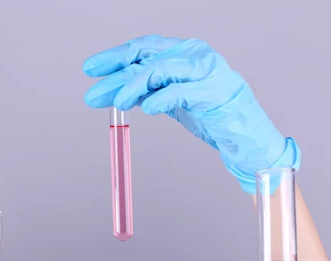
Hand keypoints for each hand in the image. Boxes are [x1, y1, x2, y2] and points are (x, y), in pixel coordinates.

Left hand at [83, 35, 299, 193]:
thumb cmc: (209, 115)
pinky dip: (159, 98)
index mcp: (182, 51)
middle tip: (92, 94)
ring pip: (160, 70)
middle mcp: (193, 54)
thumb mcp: (169, 99)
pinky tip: (145, 109)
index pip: (142, 48)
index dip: (114, 57)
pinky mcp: (215, 91)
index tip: (90, 69)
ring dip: (133, 87)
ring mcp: (206, 70)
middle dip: (115, 75)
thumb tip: (110, 92)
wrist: (245, 137)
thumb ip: (144, 91)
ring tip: (116, 103)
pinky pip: (180, 91)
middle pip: (146, 57)